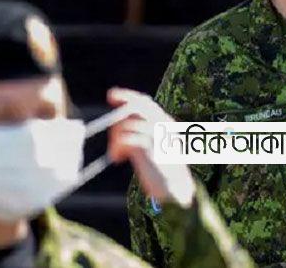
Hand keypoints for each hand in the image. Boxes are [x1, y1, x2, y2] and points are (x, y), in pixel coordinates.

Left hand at [107, 87, 194, 207]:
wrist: (176, 190)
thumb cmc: (162, 170)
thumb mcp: (153, 146)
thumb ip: (141, 132)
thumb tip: (119, 123)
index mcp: (165, 123)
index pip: (144, 102)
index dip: (127, 96)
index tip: (111, 95)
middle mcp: (162, 126)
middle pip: (135, 108)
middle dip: (119, 114)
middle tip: (110, 125)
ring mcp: (156, 135)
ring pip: (127, 124)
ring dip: (116, 138)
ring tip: (116, 154)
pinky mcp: (148, 148)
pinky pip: (126, 138)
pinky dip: (117, 147)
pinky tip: (119, 158)